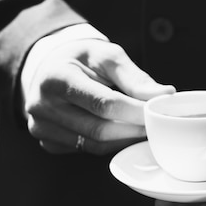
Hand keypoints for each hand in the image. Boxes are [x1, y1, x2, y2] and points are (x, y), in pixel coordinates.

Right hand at [23, 38, 174, 154]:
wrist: (52, 65)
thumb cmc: (83, 58)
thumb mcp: (107, 55)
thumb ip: (134, 77)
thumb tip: (164, 95)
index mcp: (56, 77)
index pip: (102, 103)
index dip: (134, 111)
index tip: (156, 111)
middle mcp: (42, 105)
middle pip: (98, 129)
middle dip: (132, 129)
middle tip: (155, 124)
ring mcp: (41, 127)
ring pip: (92, 145)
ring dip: (123, 140)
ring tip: (142, 128)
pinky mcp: (47, 141)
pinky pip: (84, 149)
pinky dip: (107, 144)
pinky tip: (120, 132)